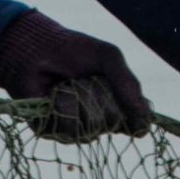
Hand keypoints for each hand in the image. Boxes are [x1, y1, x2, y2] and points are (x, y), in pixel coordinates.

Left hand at [0, 11, 150, 141]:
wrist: (33, 46)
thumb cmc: (72, 49)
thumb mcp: (108, 58)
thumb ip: (129, 86)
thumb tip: (146, 129)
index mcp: (116, 106)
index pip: (135, 123)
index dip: (132, 110)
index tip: (123, 91)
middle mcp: (98, 122)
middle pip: (113, 123)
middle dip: (101, 96)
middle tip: (87, 78)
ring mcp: (76, 129)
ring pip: (90, 128)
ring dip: (80, 99)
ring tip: (69, 83)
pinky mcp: (52, 131)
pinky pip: (67, 128)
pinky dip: (61, 104)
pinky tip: (54, 92)